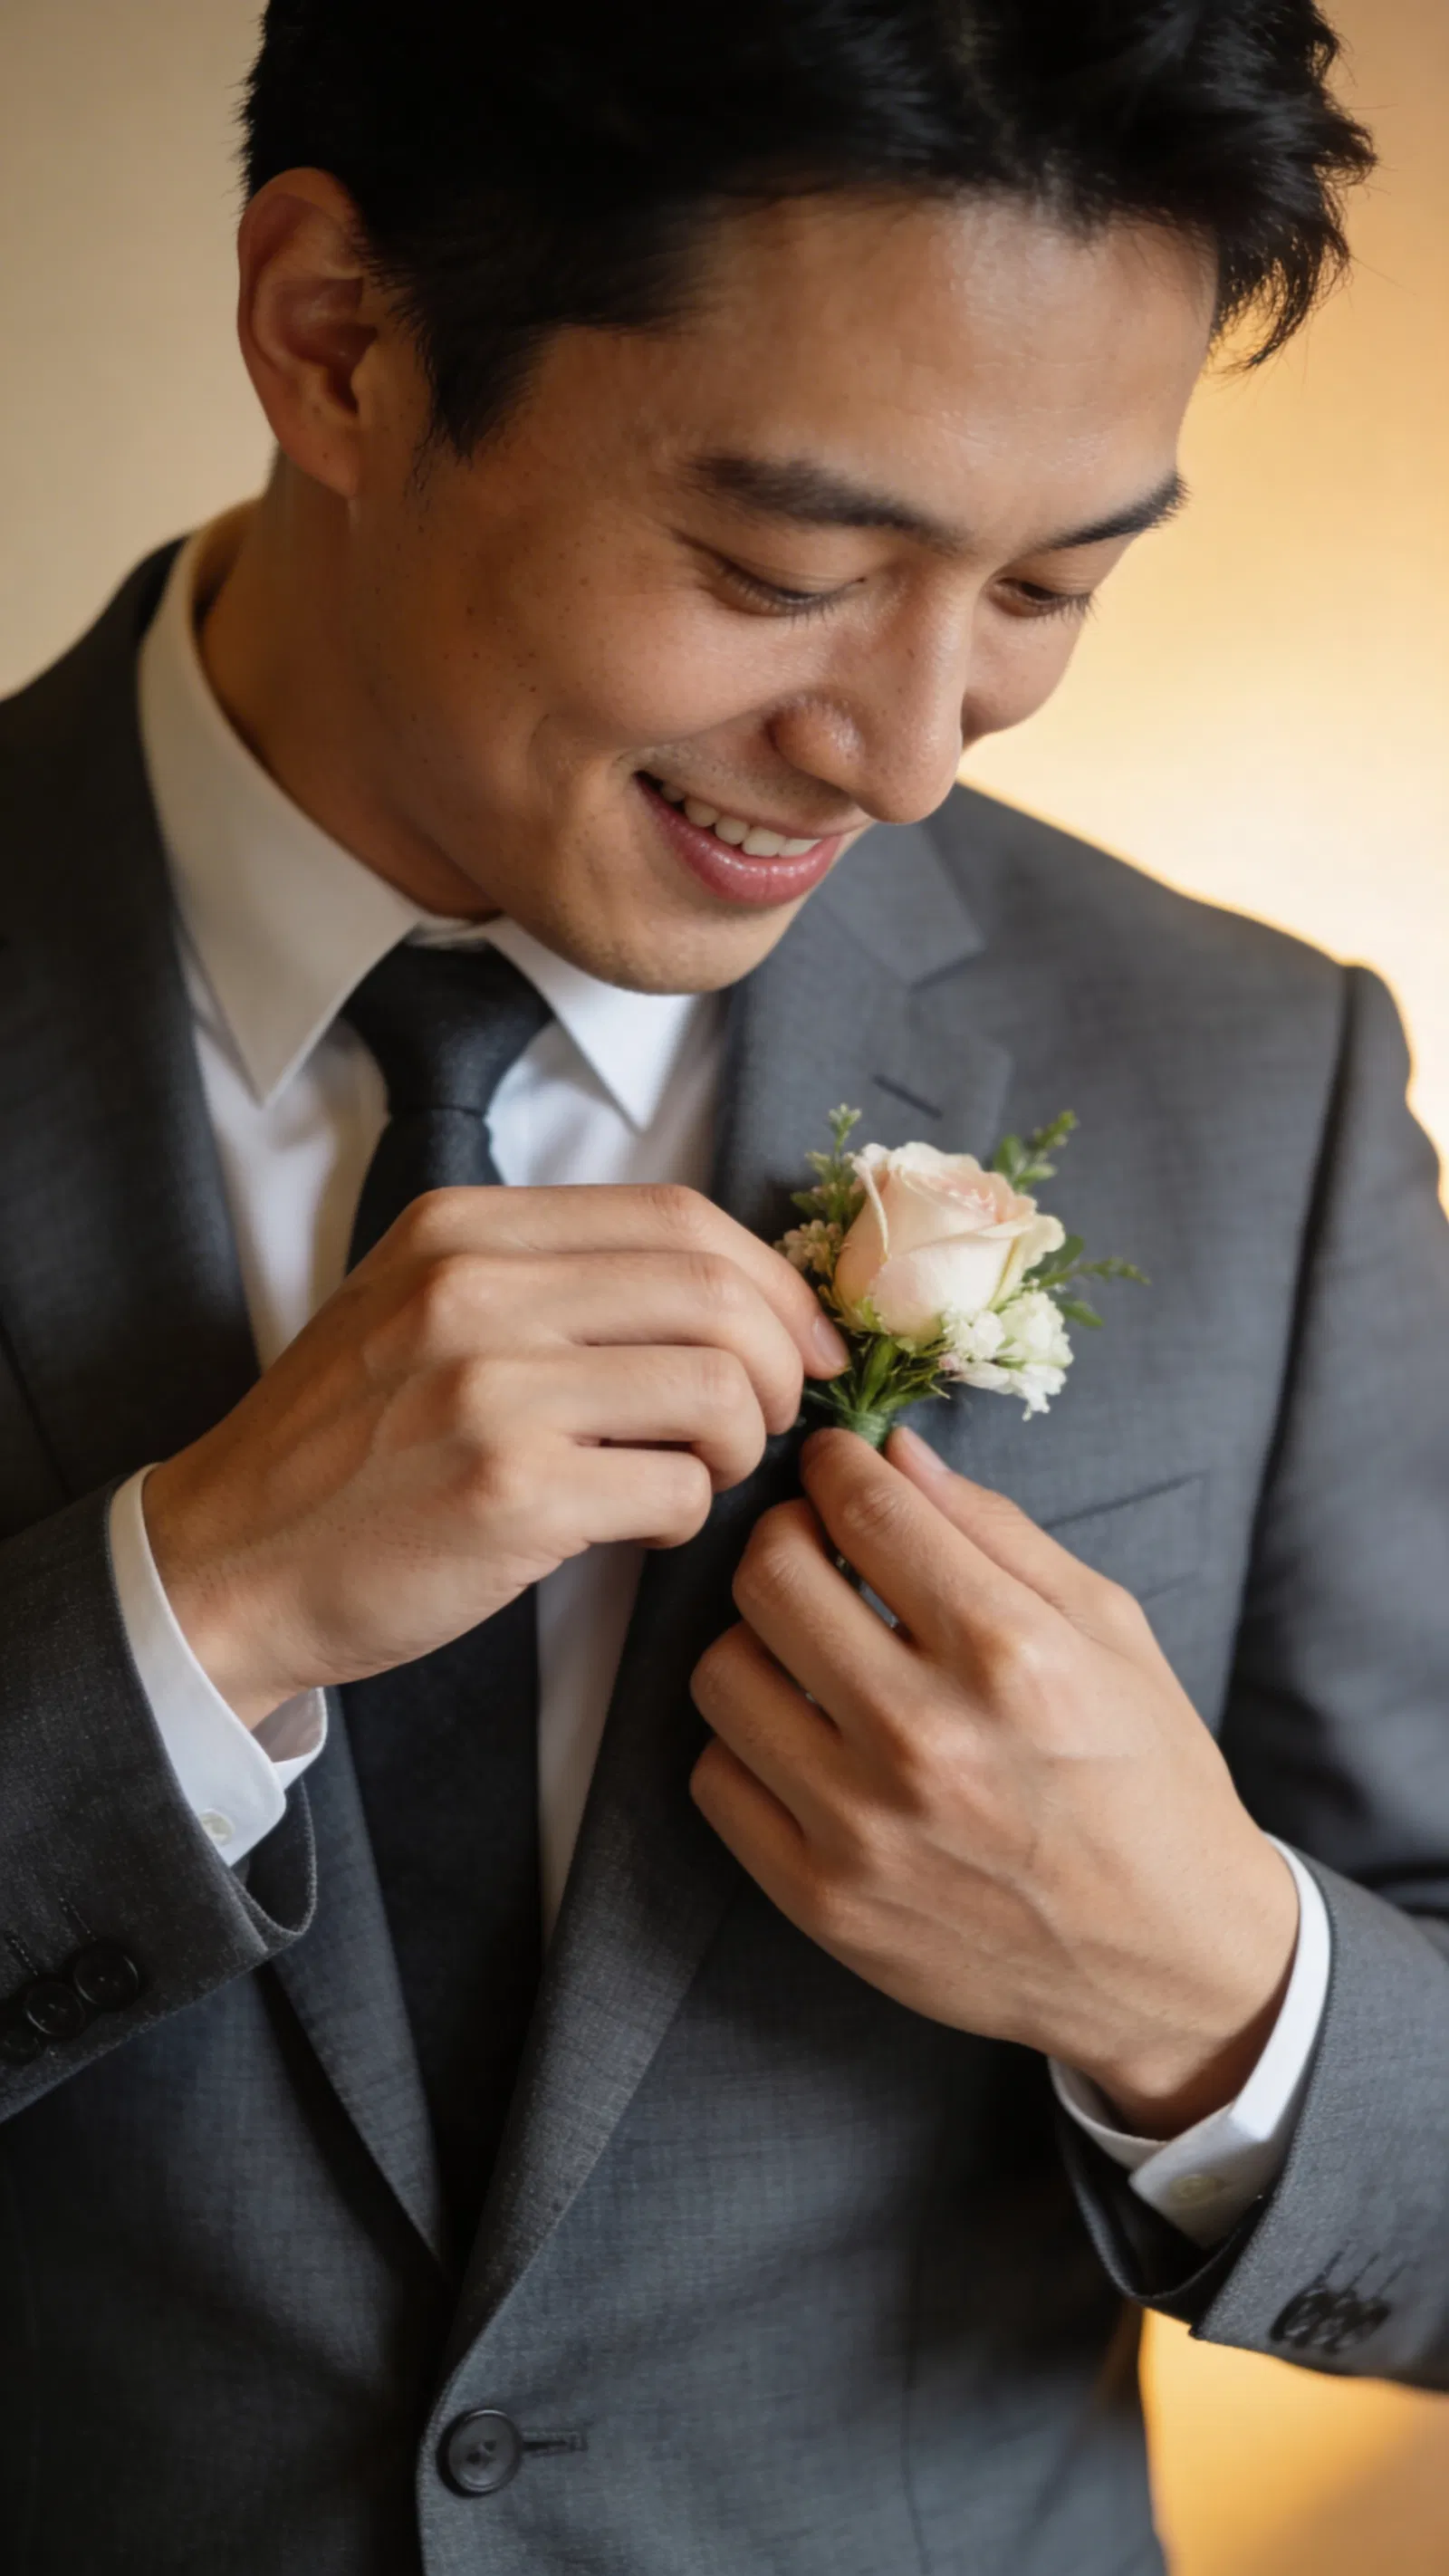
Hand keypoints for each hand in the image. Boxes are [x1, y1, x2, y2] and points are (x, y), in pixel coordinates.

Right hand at [145, 1184, 845, 1727]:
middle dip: (779, 1362)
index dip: (770, 1279)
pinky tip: (643, 1526)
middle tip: (767, 1419)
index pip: (677, 1214)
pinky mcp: (512, 1495)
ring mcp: (492, 1391)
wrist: (225, 1563)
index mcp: (463, 1231)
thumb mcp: (415, 1307)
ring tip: (700, 1472)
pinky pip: (678, 1489)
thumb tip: (722, 1287)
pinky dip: (689, 1514)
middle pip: (716, 1293)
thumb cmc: (341, 1449)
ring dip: (741, 1444)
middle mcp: (477, 1292)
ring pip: (717, 1388)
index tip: (800, 1337)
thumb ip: (544, 1276)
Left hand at [690, 1424, 1298, 2133]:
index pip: (866, 1510)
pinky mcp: (824, 1900)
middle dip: (785, 1536)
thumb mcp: (1111, 1630)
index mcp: (1011, 1655)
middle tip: (815, 1547)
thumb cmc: (1148, 1780)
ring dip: (756, 1640)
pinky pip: (717, 1778)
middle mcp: (929, 1739)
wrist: (1170, 1964)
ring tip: (808, 1647)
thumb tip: (893, 1452)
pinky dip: (749, 1741)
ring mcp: (867, 1828)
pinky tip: (805, 1734)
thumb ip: (997, 1531)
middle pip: (770, 1578)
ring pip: (723, 1673)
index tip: (836, 1464)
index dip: (836, 1465)